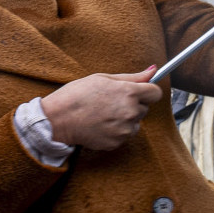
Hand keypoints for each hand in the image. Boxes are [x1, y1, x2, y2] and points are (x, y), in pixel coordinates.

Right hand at [41, 67, 161, 150]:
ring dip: (126, 119)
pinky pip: (125, 135)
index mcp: (128, 93)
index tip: (139, 91)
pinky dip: (117, 131)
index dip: (147, 91)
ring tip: (105, 114)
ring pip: (135, 123)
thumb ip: (132, 77)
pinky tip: (101, 124)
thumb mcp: (103, 78)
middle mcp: (130, 112)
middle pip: (145, 108)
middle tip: (111, 102)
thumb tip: (153, 70)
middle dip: (133, 104)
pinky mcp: (117, 142)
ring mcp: (124, 129)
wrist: (58, 119)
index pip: (155, 93)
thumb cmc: (77, 95)